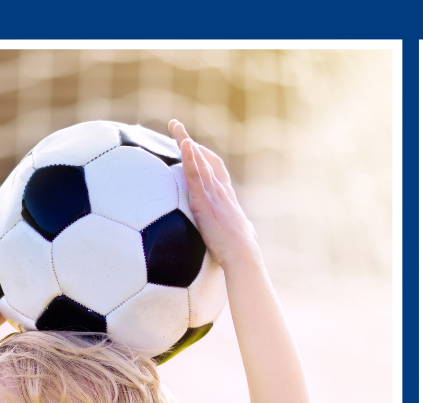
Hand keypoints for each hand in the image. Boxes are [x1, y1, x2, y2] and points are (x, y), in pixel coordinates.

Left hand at [169, 120, 260, 268]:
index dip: (205, 156)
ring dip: (186, 142)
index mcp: (227, 197)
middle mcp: (221, 190)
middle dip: (191, 142)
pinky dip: (189, 158)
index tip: (195, 146)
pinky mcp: (205, 201)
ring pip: (199, 161)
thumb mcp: (245, 233)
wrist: (242, 256)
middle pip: (206, 158)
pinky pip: (195, 175)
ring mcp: (214, 194)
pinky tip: (184, 144)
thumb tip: (248, 230)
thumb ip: (243, 227)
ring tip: (174, 126)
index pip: (216, 170)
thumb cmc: (242, 251)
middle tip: (176, 127)